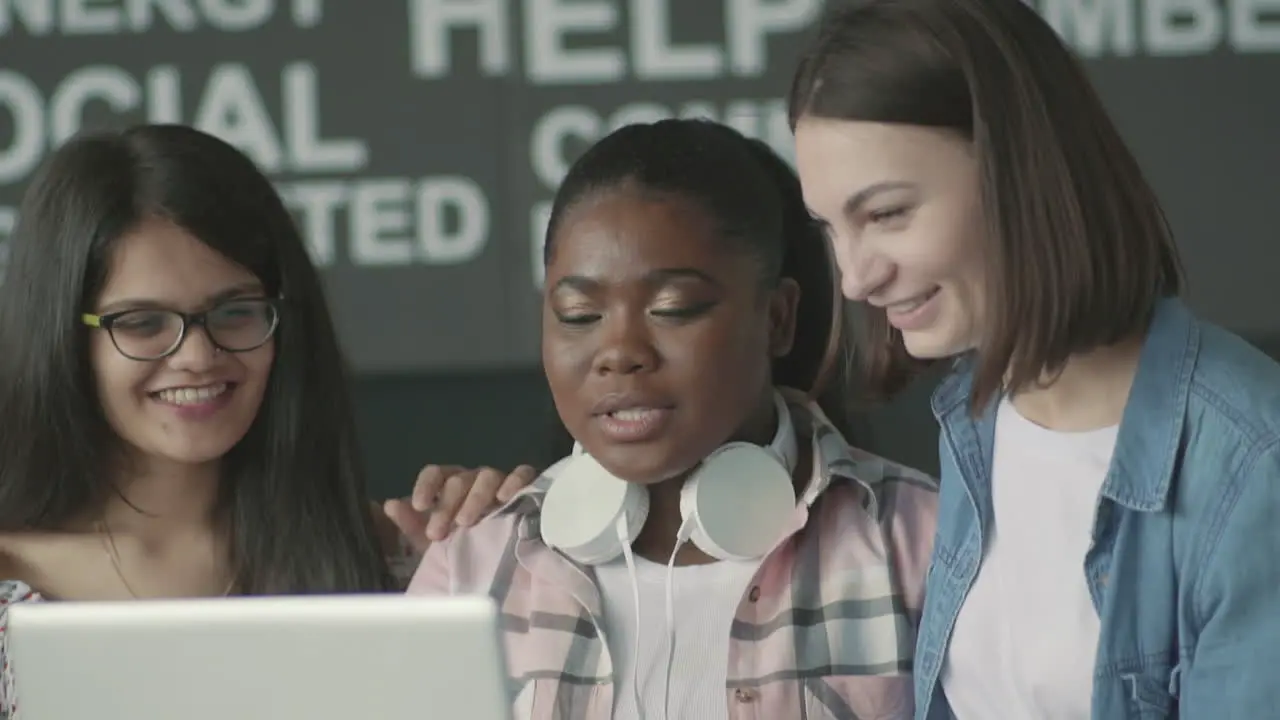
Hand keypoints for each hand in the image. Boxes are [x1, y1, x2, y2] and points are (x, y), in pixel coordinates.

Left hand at [383, 464, 538, 552]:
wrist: (505, 570)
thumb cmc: (465, 549)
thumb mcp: (433, 543)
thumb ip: (412, 526)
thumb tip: (390, 504)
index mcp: (452, 488)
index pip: (436, 473)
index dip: (426, 485)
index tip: (418, 506)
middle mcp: (475, 481)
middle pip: (459, 479)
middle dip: (446, 505)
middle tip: (438, 533)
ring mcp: (502, 483)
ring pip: (487, 476)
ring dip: (474, 498)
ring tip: (466, 523)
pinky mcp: (528, 489)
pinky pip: (523, 474)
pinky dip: (514, 481)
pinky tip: (505, 498)